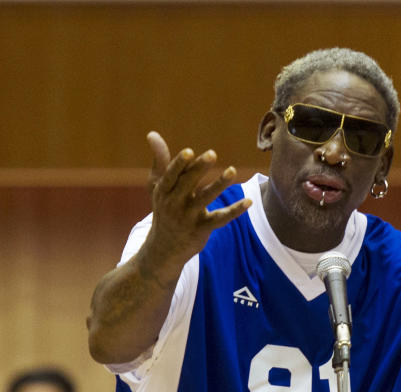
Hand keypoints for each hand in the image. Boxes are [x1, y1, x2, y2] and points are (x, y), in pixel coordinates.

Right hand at [143, 131, 250, 279]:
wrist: (164, 248)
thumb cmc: (164, 209)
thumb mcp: (159, 186)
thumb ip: (161, 160)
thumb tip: (152, 134)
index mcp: (163, 191)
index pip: (171, 176)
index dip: (179, 165)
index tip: (188, 152)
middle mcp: (174, 204)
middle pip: (187, 184)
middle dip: (198, 169)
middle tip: (212, 154)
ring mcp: (188, 217)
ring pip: (205, 199)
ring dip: (219, 185)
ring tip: (232, 170)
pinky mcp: (202, 229)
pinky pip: (220, 219)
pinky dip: (235, 211)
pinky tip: (248, 201)